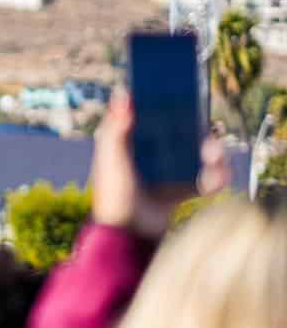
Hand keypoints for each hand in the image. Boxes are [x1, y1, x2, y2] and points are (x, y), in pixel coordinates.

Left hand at [91, 93, 228, 238]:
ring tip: (213, 155)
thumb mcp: (111, 158)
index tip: (187, 92)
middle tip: (210, 128)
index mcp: (133, 143)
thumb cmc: (114, 195)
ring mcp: (170, 171)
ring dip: (214, 151)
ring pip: (200, 153)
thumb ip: (116, 128)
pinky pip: (206, 178)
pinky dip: (215, 177)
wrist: (129, 235)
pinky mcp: (182, 189)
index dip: (171, 104)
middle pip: (185, 132)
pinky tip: (215, 177)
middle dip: (201, 129)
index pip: (154, 116)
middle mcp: (152, 154)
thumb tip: (123, 93)